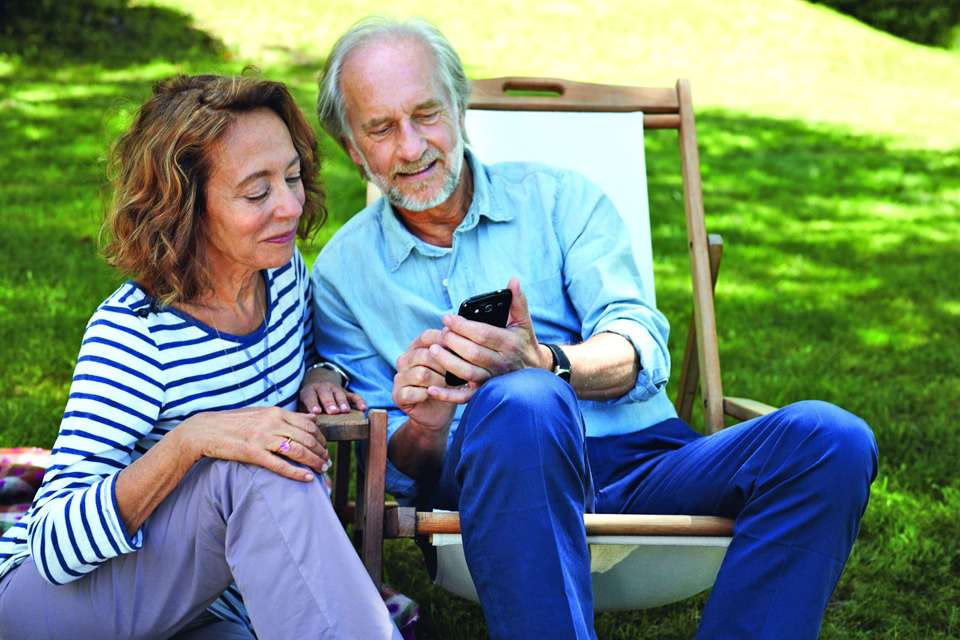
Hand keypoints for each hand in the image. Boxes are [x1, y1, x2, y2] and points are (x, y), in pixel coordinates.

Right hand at [179, 406, 328, 481]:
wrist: (206, 430)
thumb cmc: (235, 422)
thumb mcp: (263, 413)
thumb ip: (289, 416)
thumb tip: (313, 418)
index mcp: (275, 412)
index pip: (308, 425)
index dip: (321, 438)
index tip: (326, 448)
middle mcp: (271, 423)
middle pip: (306, 438)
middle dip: (321, 452)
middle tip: (328, 462)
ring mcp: (262, 438)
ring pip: (297, 451)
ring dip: (313, 462)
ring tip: (322, 470)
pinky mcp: (252, 453)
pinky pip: (280, 465)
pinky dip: (296, 472)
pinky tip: (307, 478)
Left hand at [299, 365, 366, 414]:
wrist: (318, 383)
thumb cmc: (309, 400)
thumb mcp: (301, 403)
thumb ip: (302, 413)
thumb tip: (303, 426)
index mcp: (310, 391)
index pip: (310, 396)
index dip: (313, 403)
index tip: (316, 412)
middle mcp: (322, 388)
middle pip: (326, 394)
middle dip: (329, 403)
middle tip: (333, 412)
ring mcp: (335, 389)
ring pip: (339, 394)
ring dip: (342, 402)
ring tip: (345, 411)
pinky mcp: (346, 392)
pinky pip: (354, 396)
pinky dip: (359, 401)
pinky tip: (363, 408)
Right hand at [393, 329, 469, 429]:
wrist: (439, 412)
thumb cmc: (447, 385)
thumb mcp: (453, 365)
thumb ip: (451, 349)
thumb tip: (455, 330)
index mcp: (416, 348)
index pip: (426, 337)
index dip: (444, 342)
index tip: (460, 352)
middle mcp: (404, 360)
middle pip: (425, 355)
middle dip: (445, 367)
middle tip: (455, 376)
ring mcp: (399, 377)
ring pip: (421, 374)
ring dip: (438, 382)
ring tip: (445, 386)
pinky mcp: (397, 395)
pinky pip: (413, 392)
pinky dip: (427, 395)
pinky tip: (432, 396)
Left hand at [431, 278, 550, 389]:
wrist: (534, 372)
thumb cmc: (524, 343)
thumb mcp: (523, 322)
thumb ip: (517, 302)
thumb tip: (513, 281)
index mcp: (509, 343)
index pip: (483, 334)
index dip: (463, 326)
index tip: (447, 318)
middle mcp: (501, 363)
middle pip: (472, 353)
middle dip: (453, 341)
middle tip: (441, 333)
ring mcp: (493, 380)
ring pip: (467, 373)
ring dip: (447, 362)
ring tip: (432, 350)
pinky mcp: (485, 393)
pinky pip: (465, 397)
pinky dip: (448, 395)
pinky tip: (431, 388)